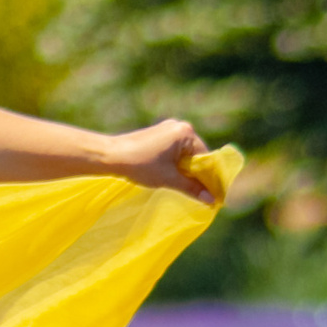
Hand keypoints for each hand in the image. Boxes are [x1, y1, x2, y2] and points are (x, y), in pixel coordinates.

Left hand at [104, 118, 222, 202]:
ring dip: (188, 171)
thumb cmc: (140, 165)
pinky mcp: (159, 134)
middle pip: (197, 155)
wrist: (110, 156)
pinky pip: (176, 151)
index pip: (206, 158)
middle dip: (199, 175)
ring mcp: (168, 129)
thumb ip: (192, 188)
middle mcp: (180, 126)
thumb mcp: (169, 179)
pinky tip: (176, 178)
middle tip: (205, 196)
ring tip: (191, 189)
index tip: (216, 195)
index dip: (210, 178)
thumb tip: (211, 200)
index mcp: (185, 133)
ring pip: (186, 154)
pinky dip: (178, 164)